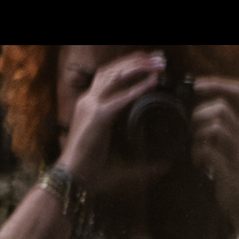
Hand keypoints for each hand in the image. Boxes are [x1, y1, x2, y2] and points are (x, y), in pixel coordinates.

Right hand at [57, 52, 168, 194]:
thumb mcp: (123, 161)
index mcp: (91, 106)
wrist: (74, 181)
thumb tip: (165, 165)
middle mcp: (89, 101)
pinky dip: (137, 88)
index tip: (152, 63)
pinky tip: (153, 82)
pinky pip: (120, 98)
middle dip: (138, 60)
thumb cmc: (93, 171)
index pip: (110, 76)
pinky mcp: (97, 118)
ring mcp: (90, 107)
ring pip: (115, 76)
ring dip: (139, 67)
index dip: (130, 67)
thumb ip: (144, 162)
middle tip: (161, 57)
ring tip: (159, 63)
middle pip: (113, 70)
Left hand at [191, 77, 238, 233]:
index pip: (237, 93)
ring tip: (197, 147)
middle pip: (222, 107)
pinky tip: (199, 164)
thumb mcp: (231, 146)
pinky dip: (198, 155)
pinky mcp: (229, 170)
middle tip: (194, 129)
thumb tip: (194, 114)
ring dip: (198, 134)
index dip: (216, 84)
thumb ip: (219, 129)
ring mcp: (237, 153)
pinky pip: (209, 152)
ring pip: (216, 127)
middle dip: (200, 114)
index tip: (196, 87)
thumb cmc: (236, 176)